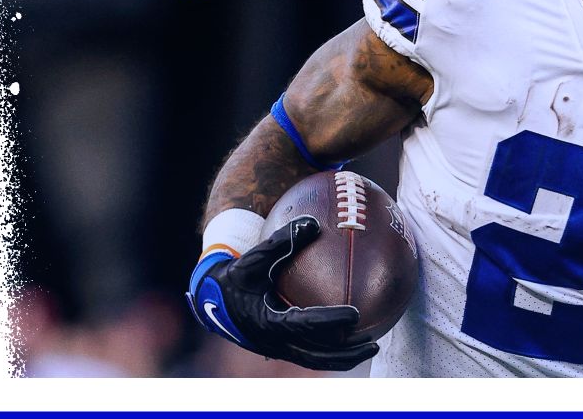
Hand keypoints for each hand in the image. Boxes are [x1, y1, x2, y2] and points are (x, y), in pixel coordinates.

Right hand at [186, 216, 379, 370]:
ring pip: (315, 360)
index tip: (355, 314)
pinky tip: (353, 337)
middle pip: (315, 355)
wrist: (210, 301)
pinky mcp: (281, 348)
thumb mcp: (253, 258)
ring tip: (371, 347)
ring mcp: (277, 349)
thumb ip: (281, 241)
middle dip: (345, 353)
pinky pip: (311, 353)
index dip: (330, 321)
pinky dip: (332, 349)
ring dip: (343, 357)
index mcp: (266, 321)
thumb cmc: (234, 277)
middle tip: (372, 344)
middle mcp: (273, 341)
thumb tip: (313, 222)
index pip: (304, 324)